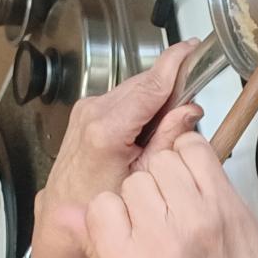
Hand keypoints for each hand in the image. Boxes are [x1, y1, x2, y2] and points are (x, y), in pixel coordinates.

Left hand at [33, 40, 205, 257]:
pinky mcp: (87, 111)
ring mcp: (87, 109)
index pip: (149, 85)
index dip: (174, 63)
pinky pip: (122, 97)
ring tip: (167, 123)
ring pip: (134, 88)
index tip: (191, 48)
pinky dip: (140, 104)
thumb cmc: (98, 201)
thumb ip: (168, 140)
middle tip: (192, 100)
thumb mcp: (143, 175)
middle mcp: (93, 113)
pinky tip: (147, 126)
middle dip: (170, 86)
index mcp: (107, 129)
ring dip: (156, 97)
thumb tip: (190, 111)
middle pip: (144, 83)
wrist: (64, 209)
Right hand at [70, 131, 257, 257]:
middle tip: (164, 217)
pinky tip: (197, 181)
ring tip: (182, 201)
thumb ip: (96, 247)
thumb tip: (63, 213)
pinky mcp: (224, 201)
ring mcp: (195, 219)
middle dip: (145, 194)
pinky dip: (193, 156)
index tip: (131, 221)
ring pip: (161, 161)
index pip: (100, 206)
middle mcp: (160, 243)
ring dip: (169, 174)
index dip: (115, 209)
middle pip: (132, 182)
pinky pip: (194, 149)